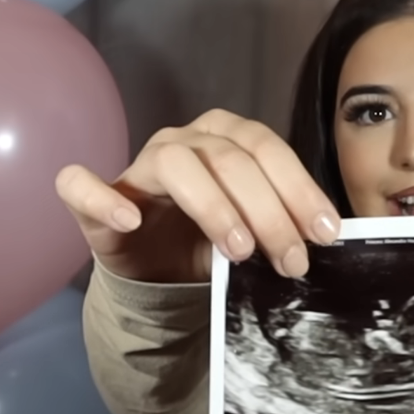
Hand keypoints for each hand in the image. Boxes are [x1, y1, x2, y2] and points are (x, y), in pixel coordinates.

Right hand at [56, 109, 340, 283]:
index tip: (324, 233)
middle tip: (292, 260)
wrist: (159, 275)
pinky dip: (104, 198)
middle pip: (229, 159)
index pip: (267, 149)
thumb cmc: (211, 244)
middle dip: (269, 211)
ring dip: (213, 206)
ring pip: (175, 165)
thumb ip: (285, 225)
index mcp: (225, 138)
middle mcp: (182, 141)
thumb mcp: (256, 234)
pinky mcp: (94, 201)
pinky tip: (132, 221)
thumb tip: (330, 235)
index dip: (299, 189)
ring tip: (240, 250)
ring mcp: (138, 167)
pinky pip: (83, 185)